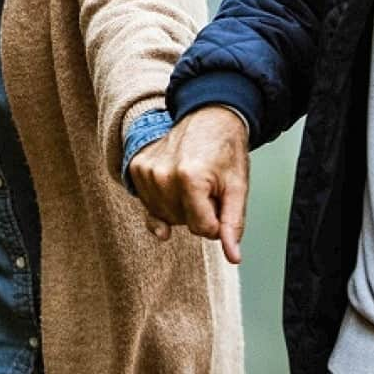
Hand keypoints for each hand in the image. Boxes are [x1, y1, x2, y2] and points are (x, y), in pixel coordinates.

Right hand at [127, 106, 250, 263]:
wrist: (208, 117)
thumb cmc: (225, 151)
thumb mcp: (237, 187)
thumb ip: (232, 224)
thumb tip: (233, 257)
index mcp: (190, 179)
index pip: (203, 229)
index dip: (217, 220)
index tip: (221, 197)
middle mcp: (162, 175)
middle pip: (183, 223)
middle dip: (199, 211)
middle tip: (208, 184)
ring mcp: (145, 172)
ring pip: (166, 217)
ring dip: (181, 207)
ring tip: (192, 181)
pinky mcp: (136, 169)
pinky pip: (151, 205)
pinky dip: (165, 201)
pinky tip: (174, 183)